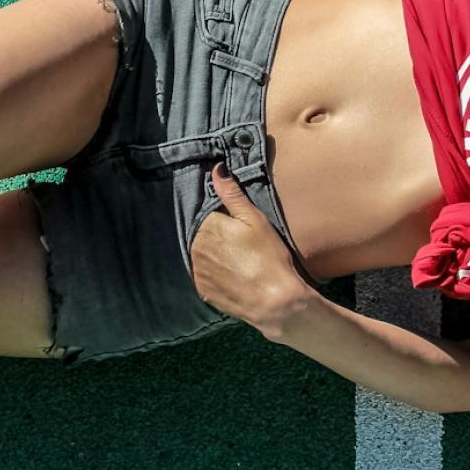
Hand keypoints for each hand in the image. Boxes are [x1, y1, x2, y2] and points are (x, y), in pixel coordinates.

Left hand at [188, 162, 311, 334]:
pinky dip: (215, 274)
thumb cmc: (269, 256)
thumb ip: (232, 193)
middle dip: (218, 237)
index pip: (209, 214)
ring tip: (239, 262)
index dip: (226, 220)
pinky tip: (233, 276)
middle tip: (243, 247)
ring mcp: (197, 270)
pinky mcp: (201, 290)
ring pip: (202, 255)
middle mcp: (195, 247)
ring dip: (214, 256)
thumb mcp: (254, 219)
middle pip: (203, 235)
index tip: (241, 230)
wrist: (274, 300)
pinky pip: (204, 276)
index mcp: (207, 226)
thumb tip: (216, 169)